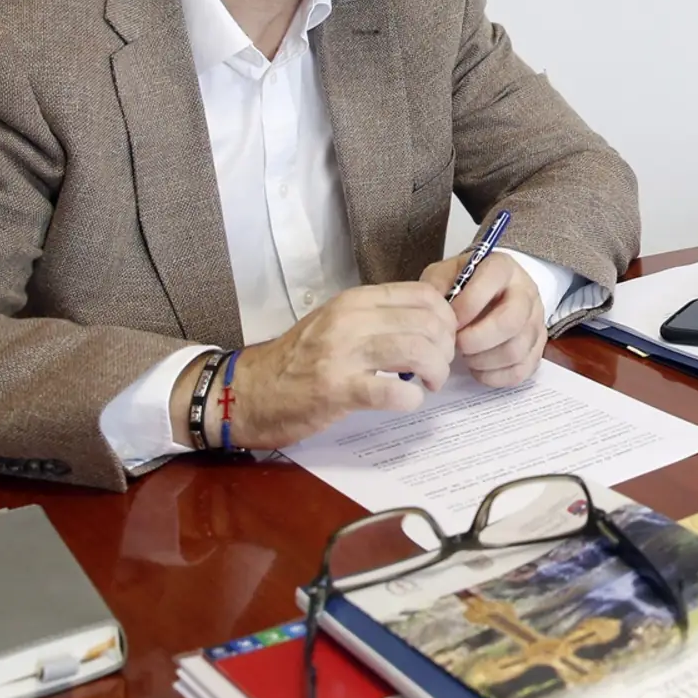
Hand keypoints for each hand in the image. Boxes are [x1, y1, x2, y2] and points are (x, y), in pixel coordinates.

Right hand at [173, 282, 455, 450]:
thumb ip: (377, 318)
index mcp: (353, 301)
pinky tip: (406, 402)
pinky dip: (412, 400)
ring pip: (418, 351)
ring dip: (435, 373)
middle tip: (437, 367)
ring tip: (427, 384)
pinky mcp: (338, 390)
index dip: (447, 319)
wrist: (250, 390)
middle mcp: (350, 320)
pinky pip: (395, 393)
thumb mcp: (336, 322)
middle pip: (428, 323)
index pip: (423, 295)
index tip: (442, 340)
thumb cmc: (297, 360)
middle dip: (446, 349)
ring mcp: (342, 354)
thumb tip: (427, 325)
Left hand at [420, 250, 545, 387]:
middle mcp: (526, 292)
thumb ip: (437, 286)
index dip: (466, 306)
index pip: (492, 282)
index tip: (449, 321)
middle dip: (477, 340)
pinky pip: (522, 371)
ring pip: (516, 350)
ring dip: (484, 360)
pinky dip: (495, 376)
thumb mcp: (446, 273)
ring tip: (465, 356)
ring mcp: (536, 321)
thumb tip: (433, 312)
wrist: (495, 291)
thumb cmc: (466, 284)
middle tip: (457, 344)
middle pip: (511, 322)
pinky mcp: (538, 347)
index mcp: (502, 267)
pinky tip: (478, 369)